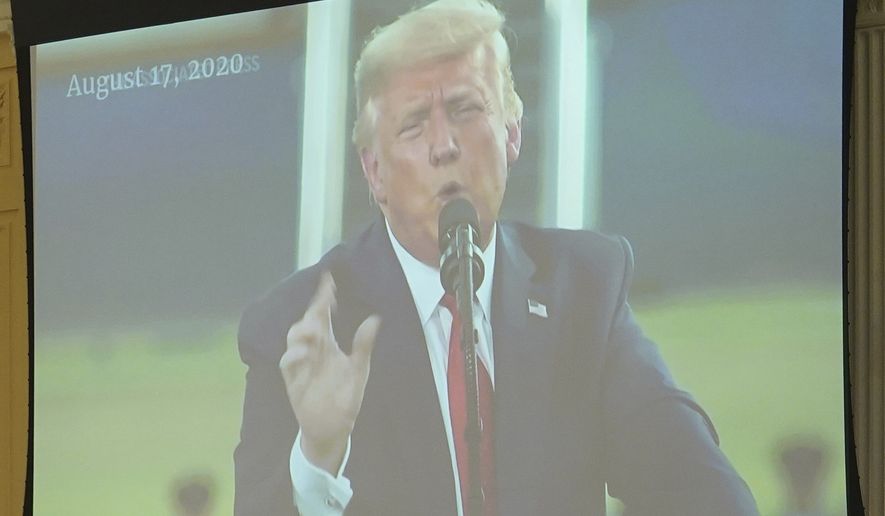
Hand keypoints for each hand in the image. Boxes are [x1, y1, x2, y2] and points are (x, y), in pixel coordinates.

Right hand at [279, 271, 380, 473]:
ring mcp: (301, 365)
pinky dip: (293, 355)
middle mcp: (312, 350)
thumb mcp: (359, 369)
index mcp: (327, 344)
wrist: (334, 428)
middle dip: (313, 309)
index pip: (323, 315)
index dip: (324, 297)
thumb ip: (363, 345)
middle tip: (325, 299)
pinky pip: (287, 364)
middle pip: (307, 322)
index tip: (329, 279)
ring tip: (315, 324)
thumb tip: (375, 318)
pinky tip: (304, 351)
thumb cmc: (345, 397)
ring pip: (293, 338)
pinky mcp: (293, 381)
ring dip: (302, 329)